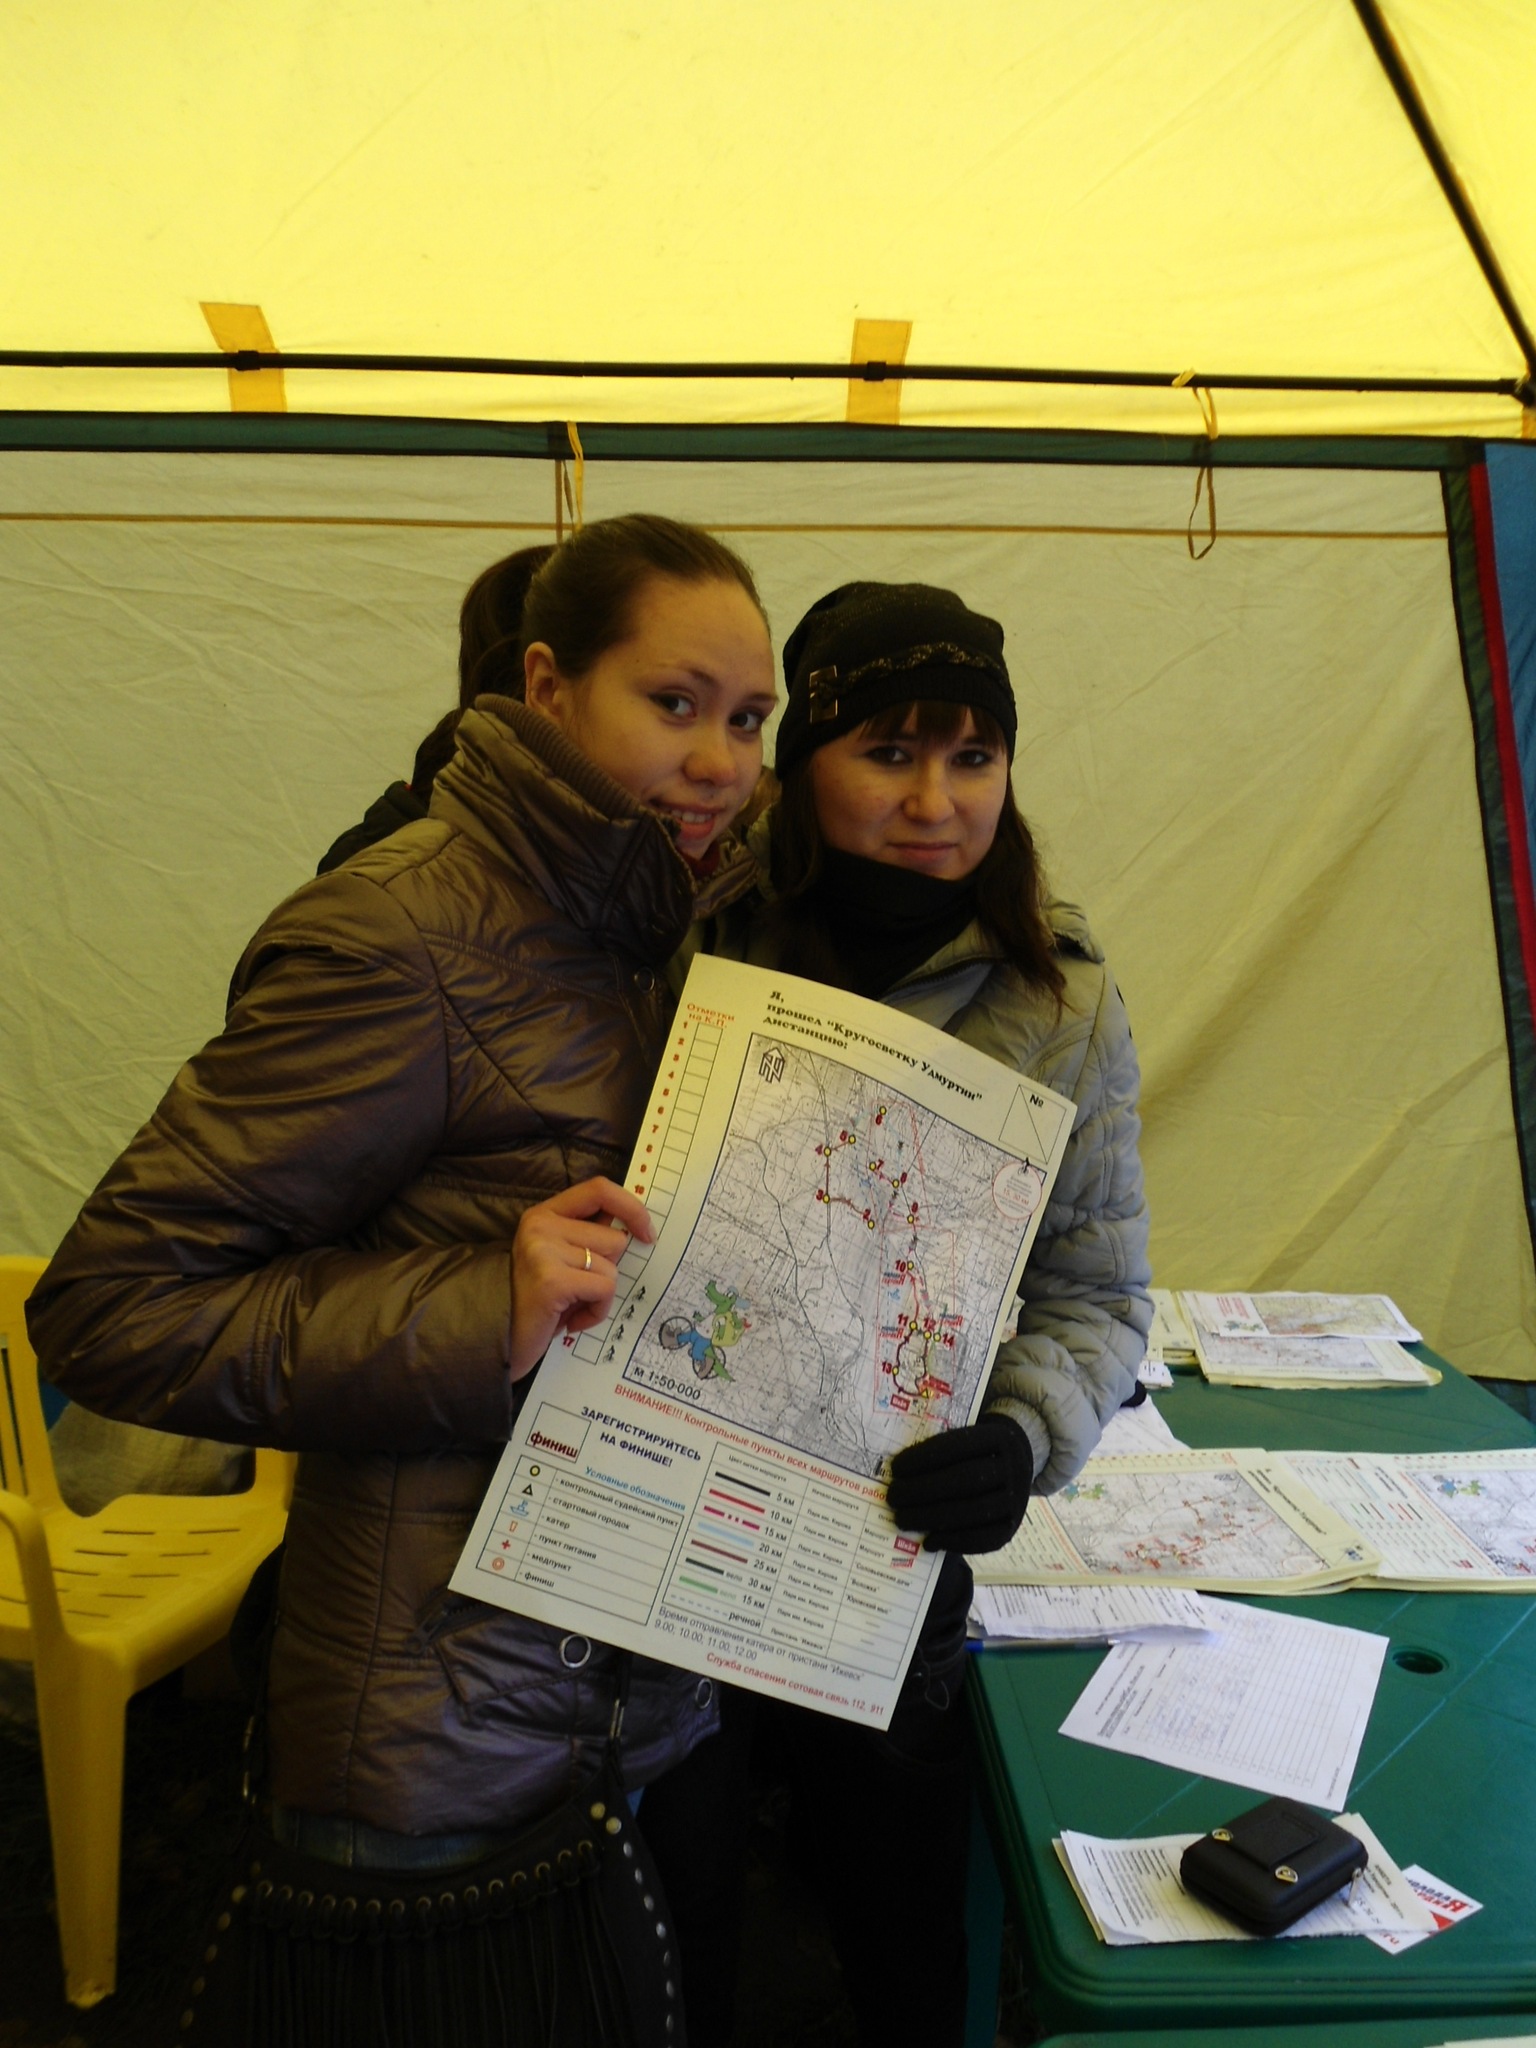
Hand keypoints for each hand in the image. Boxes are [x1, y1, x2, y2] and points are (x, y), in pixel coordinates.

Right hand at [508, 1177, 652, 1378]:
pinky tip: (570, 1321)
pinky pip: (604, 1290)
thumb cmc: (536, 1302)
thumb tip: (633, 1226)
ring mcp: (544, 1250)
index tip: (647, 1233)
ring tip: (571, 1306)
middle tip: (577, 1290)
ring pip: (612, 1268)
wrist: (494, 1340)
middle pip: (615, 1239)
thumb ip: (588, 1237)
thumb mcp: (559, 1259)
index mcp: (544, 1214)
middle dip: (607, 1271)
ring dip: (600, 1296)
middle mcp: (541, 1225)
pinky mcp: (552, 1280)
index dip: (631, 1207)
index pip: (599, 1190)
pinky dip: (596, 1312)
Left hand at [886, 1415, 1033, 1552]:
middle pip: (966, 1479)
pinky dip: (952, 1542)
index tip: (895, 1468)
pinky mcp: (1011, 1529)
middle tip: (892, 1496)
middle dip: (923, 1490)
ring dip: (931, 1518)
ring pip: (973, 1511)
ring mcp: (1016, 1501)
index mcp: (998, 1437)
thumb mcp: (967, 1440)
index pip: (959, 1445)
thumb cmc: (976, 1454)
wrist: (1014, 1469)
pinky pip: (983, 1540)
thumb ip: (941, 1450)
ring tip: (901, 1519)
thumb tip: (899, 1472)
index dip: (925, 1457)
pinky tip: (928, 1541)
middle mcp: (1013, 1468)